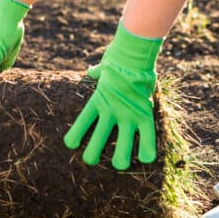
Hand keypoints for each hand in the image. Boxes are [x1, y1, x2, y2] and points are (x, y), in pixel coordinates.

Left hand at [64, 24, 162, 170]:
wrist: (134, 52)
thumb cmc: (118, 57)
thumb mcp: (104, 67)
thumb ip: (97, 73)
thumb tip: (92, 71)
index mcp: (99, 100)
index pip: (83, 121)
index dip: (75, 134)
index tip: (70, 144)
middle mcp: (112, 111)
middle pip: (99, 139)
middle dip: (93, 153)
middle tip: (90, 160)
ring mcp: (128, 114)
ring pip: (123, 145)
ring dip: (120, 158)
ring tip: (119, 165)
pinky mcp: (144, 113)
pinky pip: (148, 136)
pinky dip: (148, 148)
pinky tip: (147, 160)